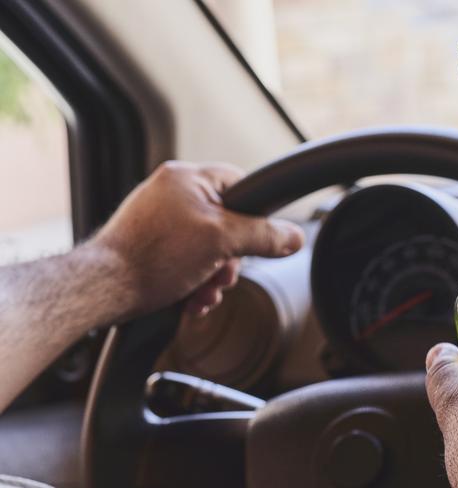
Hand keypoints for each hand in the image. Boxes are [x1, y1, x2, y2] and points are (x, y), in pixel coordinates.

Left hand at [93, 161, 303, 317]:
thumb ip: (263, 236)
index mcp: (188, 178)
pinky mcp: (151, 243)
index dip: (255, 214)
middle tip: (222, 274)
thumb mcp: (221, 242)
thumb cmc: (152, 257)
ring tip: (203, 291)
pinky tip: (192, 296)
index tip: (257, 238)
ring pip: (208, 245)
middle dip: (230, 257)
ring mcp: (160, 218)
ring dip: (214, 274)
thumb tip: (294, 237)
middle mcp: (173, 193)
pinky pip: (187, 257)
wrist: (103, 289)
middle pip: (227, 222)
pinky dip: (195, 279)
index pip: (241, 184)